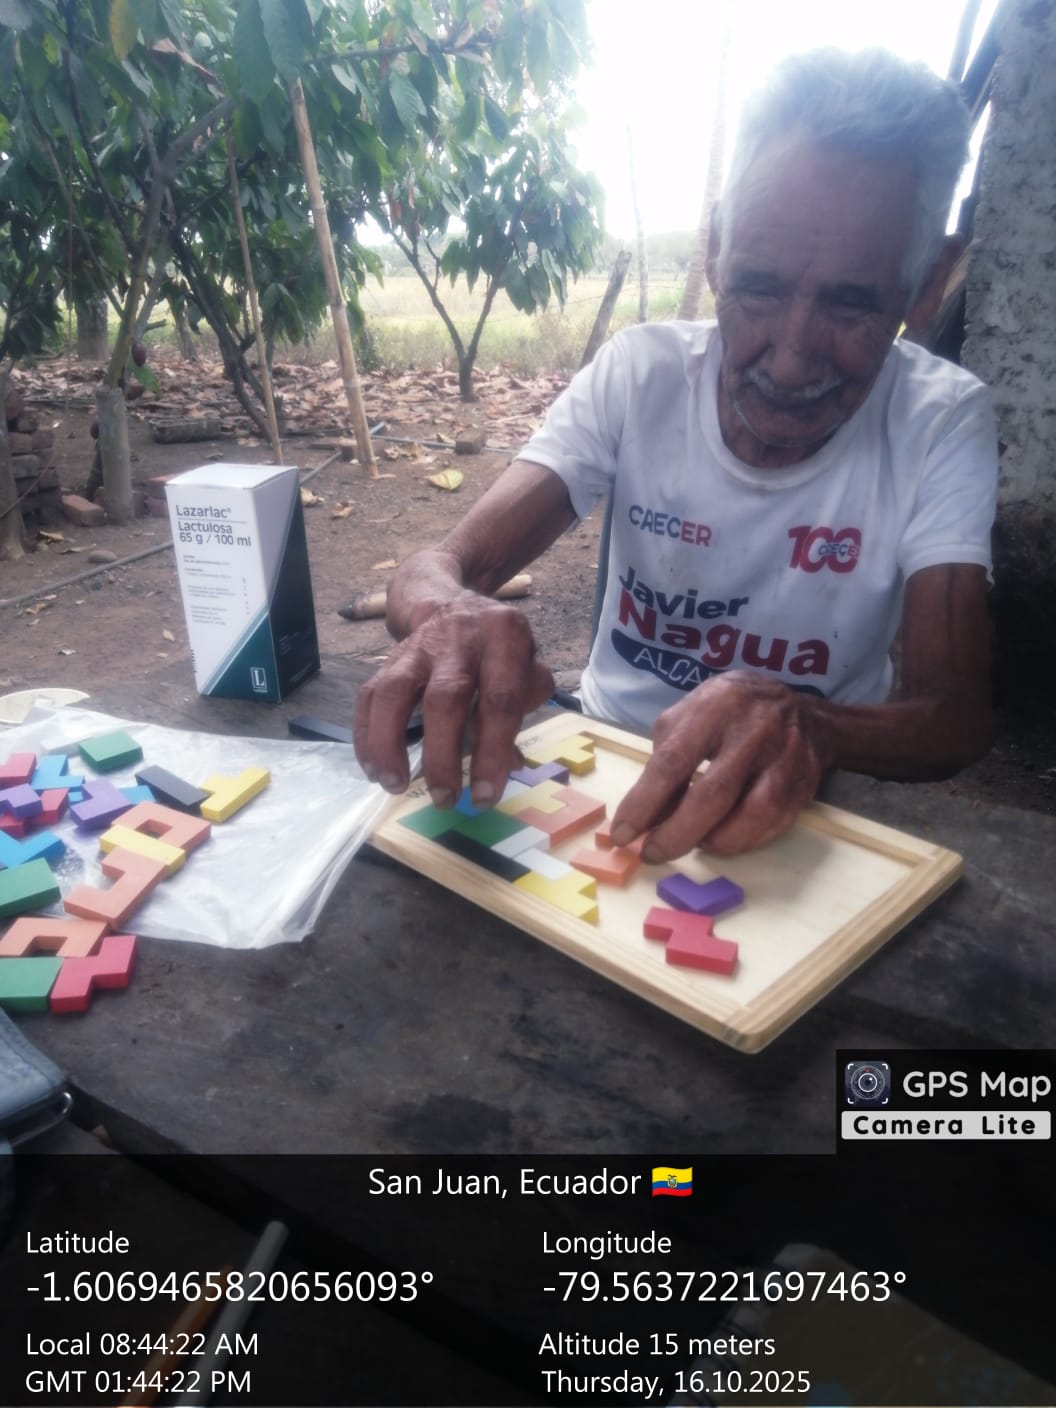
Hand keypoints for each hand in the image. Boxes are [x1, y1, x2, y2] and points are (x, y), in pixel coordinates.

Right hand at [352, 591, 553, 806]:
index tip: (485, 795)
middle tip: (444, 799)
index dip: (492, 752)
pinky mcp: (389, 658)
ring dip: (390, 744)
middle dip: (442, 755)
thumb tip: (510, 762)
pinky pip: (370, 695)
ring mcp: (418, 645)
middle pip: (445, 697)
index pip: (500, 700)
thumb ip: (524, 709)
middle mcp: (460, 636)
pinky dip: (367, 735)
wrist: (453, 606)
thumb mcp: (529, 665)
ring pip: (396, 692)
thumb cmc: (499, 650)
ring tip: (394, 785)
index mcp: (505, 637)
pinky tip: (373, 769)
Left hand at [609, 672, 834, 857]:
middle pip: (713, 795)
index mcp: (716, 707)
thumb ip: (666, 760)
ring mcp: (786, 759)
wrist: (800, 711)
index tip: (624, 833)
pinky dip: (742, 840)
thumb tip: (645, 816)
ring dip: (713, 840)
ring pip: (749, 815)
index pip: (674, 761)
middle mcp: (755, 731)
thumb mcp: (689, 717)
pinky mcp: (804, 785)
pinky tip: (722, 839)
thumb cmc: (729, 714)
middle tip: (652, 854)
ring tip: (690, 843)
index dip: (645, 802)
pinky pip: (772, 825)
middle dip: (676, 833)